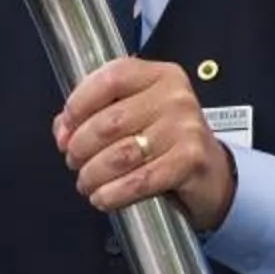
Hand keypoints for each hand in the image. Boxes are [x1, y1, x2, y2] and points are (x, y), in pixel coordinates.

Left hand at [55, 58, 236, 232]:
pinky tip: (102, 198)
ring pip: (120, 154)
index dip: (78, 105)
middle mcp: (175, 97)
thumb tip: (62, 130)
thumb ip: (94, 113)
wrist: (212, 171)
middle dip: (80, 147)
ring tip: (86, 182)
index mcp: (159, 76)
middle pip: (109, 122)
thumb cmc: (166, 140)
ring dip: (93, 173)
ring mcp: (185, 128)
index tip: (64, 129)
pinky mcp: (190, 161)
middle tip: (73, 161)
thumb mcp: (134, 114)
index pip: (110, 79)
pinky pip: (140, 180)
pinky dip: (114, 193)